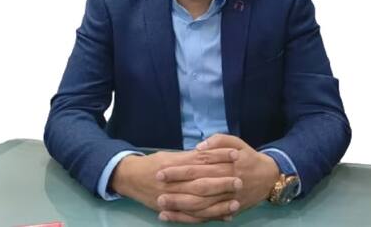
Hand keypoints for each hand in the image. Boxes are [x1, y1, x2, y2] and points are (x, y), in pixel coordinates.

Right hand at [111, 148, 241, 217]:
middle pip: (201, 184)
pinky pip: (192, 216)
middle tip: (239, 182)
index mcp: (175, 165)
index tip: (236, 155)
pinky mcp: (172, 210)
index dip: (219, 158)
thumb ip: (189, 157)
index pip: (201, 161)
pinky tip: (224, 216)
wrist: (130, 178)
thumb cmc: (153, 164)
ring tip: (235, 203)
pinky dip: (209, 217)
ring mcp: (173, 199)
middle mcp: (174, 183)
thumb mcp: (170, 155)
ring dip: (218, 205)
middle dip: (221, 184)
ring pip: (199, 203)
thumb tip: (209, 154)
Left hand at [157, 134, 279, 222]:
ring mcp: (226, 199)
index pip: (198, 167)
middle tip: (157, 188)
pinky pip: (206, 217)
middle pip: (198, 187)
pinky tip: (173, 217)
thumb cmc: (248, 156)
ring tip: (160, 205)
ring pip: (201, 205)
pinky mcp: (227, 210)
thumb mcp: (236, 142)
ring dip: (180, 206)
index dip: (179, 169)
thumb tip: (198, 147)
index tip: (161, 169)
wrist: (269, 177)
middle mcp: (225, 183)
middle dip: (176, 188)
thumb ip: (218, 141)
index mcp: (226, 164)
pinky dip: (189, 218)